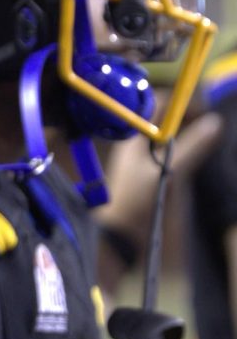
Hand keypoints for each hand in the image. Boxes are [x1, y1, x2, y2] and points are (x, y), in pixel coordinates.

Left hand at [96, 110, 220, 250]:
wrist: (122, 234)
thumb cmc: (137, 201)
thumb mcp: (168, 170)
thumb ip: (192, 146)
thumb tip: (215, 122)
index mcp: (133, 137)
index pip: (156, 105)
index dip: (180, 103)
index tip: (203, 108)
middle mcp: (138, 144)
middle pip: (166, 119)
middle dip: (188, 116)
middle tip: (212, 121)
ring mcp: (147, 159)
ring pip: (172, 135)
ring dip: (190, 132)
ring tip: (211, 134)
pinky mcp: (155, 174)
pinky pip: (174, 152)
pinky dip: (189, 148)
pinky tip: (203, 153)